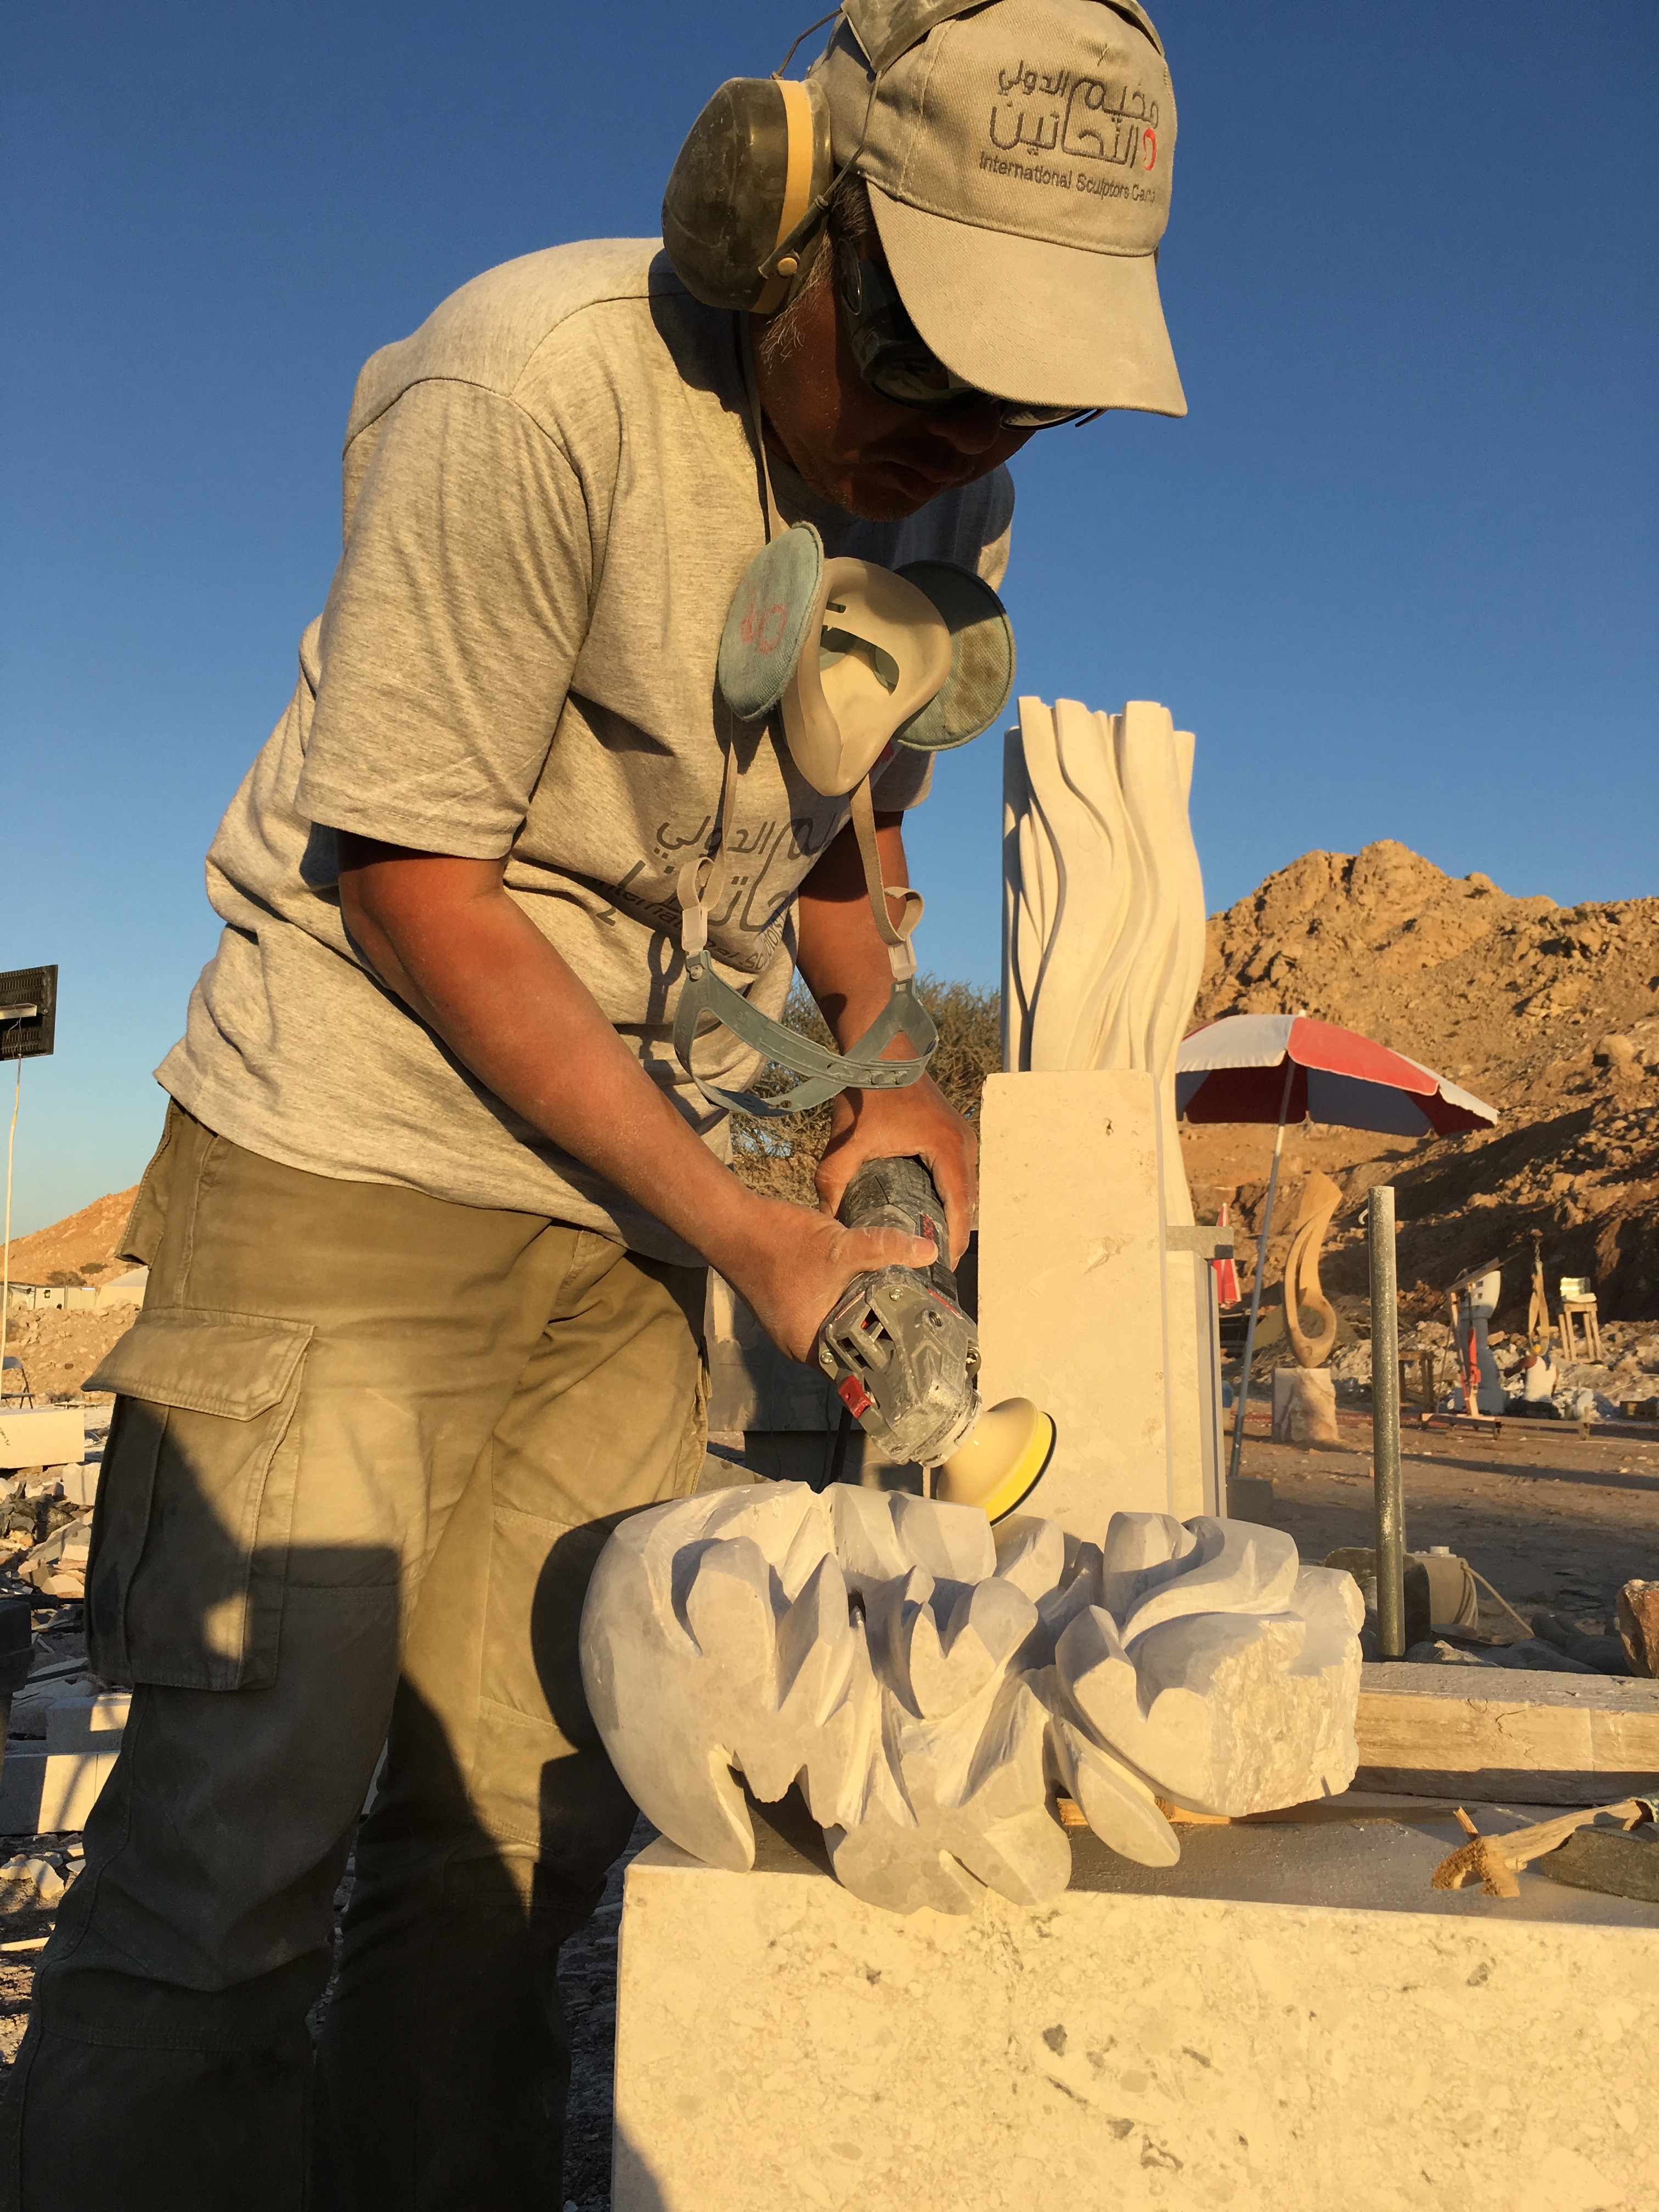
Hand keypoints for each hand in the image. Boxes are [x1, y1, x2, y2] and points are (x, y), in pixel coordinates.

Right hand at [725, 1196, 933, 1365]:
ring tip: (897, 1305)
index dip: (887, 1363)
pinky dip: (842, 1303)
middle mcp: (799, 1344)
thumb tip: (927, 1251)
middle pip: (849, 1349)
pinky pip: (822, 1314)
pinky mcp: (787, 1307)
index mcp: (810, 1345)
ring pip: (836, 1329)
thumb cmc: (778, 1244)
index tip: (917, 1353)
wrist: (732, 1224)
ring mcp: (790, 1326)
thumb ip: (885, 1249)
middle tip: (917, 1324)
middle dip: (878, 1335)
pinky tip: (862, 1286)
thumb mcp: (840, 1247)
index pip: (857, 1371)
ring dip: (860, 1317)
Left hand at [814, 1073, 979, 1264]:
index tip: (943, 1267)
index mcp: (947, 1148)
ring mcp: (961, 1135)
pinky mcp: (952, 1130)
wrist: (878, 1048)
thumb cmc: (868, 1091)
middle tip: (934, 1263)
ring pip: (965, 1186)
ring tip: (931, 1242)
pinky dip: (949, 1193)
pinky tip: (928, 1209)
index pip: (960, 1206)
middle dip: (953, 1232)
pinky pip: (958, 1171)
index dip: (953, 1240)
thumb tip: (824, 1219)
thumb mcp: (848, 1142)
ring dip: (953, 1213)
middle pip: (968, 1200)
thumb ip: (833, 1182)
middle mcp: (963, 1143)